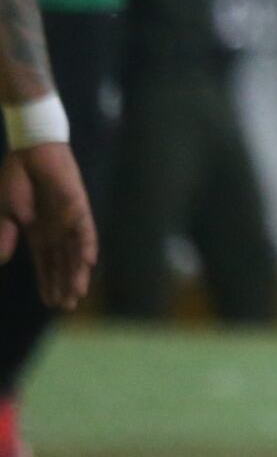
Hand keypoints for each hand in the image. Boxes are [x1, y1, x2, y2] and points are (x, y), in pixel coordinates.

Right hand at [0, 143, 96, 309]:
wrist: (30, 151)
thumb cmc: (17, 179)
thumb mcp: (6, 212)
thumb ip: (5, 235)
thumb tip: (2, 260)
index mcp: (39, 232)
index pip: (46, 263)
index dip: (48, 282)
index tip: (49, 303)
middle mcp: (57, 229)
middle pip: (63, 262)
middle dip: (64, 283)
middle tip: (66, 306)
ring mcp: (69, 218)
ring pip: (76, 251)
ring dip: (77, 271)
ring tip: (77, 293)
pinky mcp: (78, 205)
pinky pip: (85, 228)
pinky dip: (86, 244)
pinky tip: (87, 262)